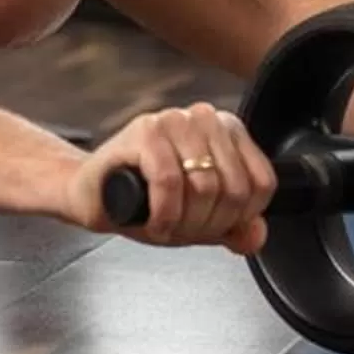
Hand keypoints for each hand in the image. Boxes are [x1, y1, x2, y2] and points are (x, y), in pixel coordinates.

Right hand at [74, 101, 277, 255]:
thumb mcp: (199, 220)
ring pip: (204, 186)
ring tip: (165, 225)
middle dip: (206, 224)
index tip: (210, 226)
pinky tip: (153, 221)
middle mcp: (204, 119)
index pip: (261, 184)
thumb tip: (255, 234)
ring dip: (183, 222)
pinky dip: (163, 214)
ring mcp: (173, 121)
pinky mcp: (144, 131)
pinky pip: (169, 182)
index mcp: (227, 131)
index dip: (237, 219)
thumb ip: (235, 228)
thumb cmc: (144, 200)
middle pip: (233, 189)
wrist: (92, 194)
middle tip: (181, 229)